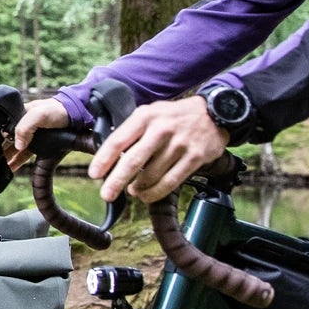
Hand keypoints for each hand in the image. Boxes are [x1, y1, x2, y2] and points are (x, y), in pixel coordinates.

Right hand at [0, 97, 73, 176]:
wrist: (75, 114)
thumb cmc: (56, 109)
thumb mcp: (39, 115)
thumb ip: (25, 128)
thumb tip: (17, 145)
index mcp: (14, 117)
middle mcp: (17, 126)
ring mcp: (26, 136)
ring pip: (8, 151)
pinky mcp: (35, 144)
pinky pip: (21, 155)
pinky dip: (13, 163)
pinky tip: (8, 172)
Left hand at [88, 97, 228, 203]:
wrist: (215, 113)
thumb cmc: (175, 116)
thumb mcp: (151, 113)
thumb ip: (132, 130)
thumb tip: (108, 154)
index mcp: (146, 116)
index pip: (119, 140)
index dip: (104, 159)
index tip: (94, 174)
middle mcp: (161, 129)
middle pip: (134, 160)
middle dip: (117, 181)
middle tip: (107, 195)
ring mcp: (179, 144)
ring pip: (151, 175)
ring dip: (138, 188)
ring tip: (132, 190)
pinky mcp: (194, 158)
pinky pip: (170, 182)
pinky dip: (155, 193)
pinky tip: (146, 195)